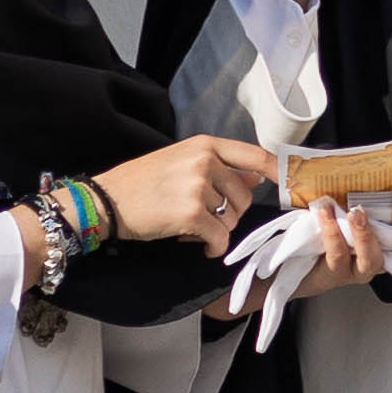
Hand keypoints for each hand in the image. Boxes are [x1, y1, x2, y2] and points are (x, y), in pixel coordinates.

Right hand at [93, 135, 283, 250]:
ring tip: (196, 228)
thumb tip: (259, 176)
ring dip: (220, 229)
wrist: (106, 201)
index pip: (254, 155)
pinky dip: (214, 248)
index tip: (285, 182)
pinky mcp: (190, 213)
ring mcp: (198, 186)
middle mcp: (205, 161)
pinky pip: (219, 237)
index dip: (275, 170)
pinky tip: (202, 247)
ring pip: (232, 217)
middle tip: (209, 219)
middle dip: (232, 212)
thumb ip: (220, 166)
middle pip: (245, 194)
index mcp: (205, 145)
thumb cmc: (142, 183)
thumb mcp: (182, 161)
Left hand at [276, 190, 391, 299]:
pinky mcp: (332, 273)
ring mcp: (355, 270)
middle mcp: (377, 262)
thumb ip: (386, 195)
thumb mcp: (361, 207)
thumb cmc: (334, 226)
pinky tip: (326, 211)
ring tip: (356, 211)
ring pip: (370, 258)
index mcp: (389, 248)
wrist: (296, 254)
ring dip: (366, 233)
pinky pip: (337, 253)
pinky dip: (333, 230)